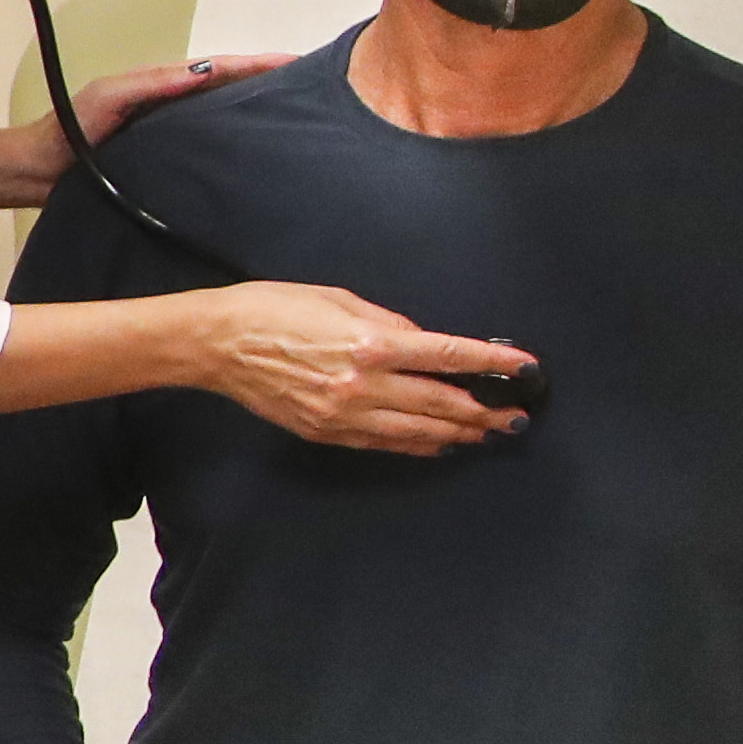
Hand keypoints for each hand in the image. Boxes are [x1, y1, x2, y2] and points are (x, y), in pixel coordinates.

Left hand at [0, 55, 294, 214]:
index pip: (221, 68)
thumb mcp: (108, 97)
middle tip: (317, 84)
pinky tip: (261, 154)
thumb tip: (201, 71)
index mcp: (163, 85)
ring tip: (302, 112)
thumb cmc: (68, 132)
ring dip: (261, 112)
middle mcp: (174, 106)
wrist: (40, 171)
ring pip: (227, 118)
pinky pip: (212, 148)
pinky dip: (238, 143)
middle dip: (272, 84)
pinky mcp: (169, 162)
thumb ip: (152, 83)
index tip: (296, 61)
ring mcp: (173, 134)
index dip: (258, 65)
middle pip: (232, 90)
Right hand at [191, 282, 536, 454]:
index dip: (492, 363)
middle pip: (442, 402)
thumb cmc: (273, 308)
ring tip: (488, 433)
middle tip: (517, 416)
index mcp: (370, 344)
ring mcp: (345, 414)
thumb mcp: (338, 299)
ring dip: (459, 433)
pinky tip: (439, 442)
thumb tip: (424, 343)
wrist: (216, 344)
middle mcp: (363, 384)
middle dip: (486, 410)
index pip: (448, 356)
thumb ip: (389, 323)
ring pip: (418, 431)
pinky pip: (384, 443)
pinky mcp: (327, 432)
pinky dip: (418, 445)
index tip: (525, 366)